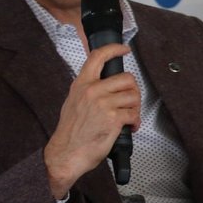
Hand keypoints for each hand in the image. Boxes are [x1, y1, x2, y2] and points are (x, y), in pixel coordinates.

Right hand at [43, 44, 139, 199]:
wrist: (66, 154)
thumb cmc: (71, 132)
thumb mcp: (73, 102)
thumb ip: (88, 91)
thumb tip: (105, 85)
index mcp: (82, 84)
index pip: (98, 57)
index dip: (114, 49)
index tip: (124, 49)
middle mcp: (92, 90)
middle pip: (127, 78)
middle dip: (134, 91)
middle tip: (130, 102)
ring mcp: (103, 103)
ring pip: (133, 96)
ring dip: (135, 107)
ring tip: (128, 117)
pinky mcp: (113, 118)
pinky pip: (134, 113)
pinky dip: (135, 121)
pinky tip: (129, 127)